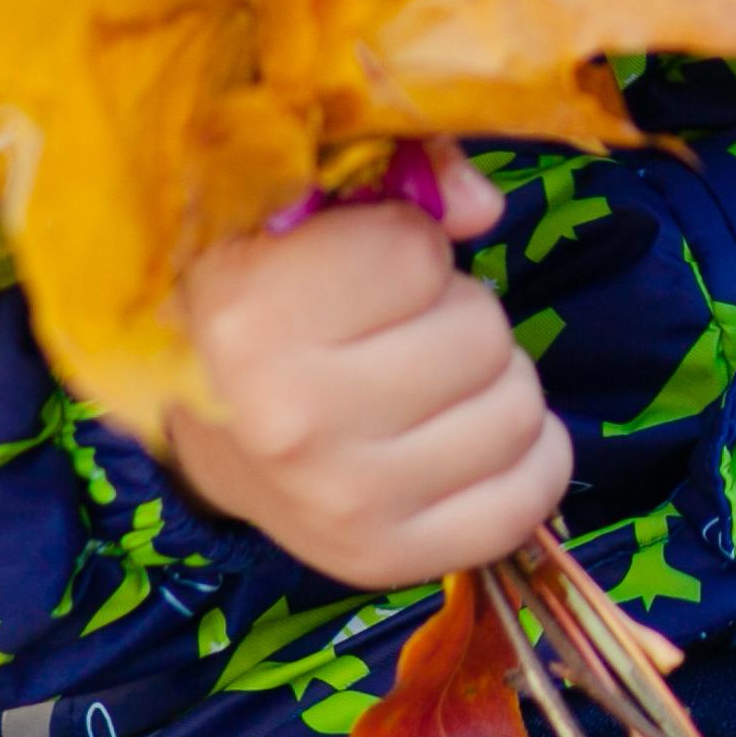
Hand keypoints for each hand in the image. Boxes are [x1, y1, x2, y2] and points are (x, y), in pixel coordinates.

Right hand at [167, 147, 571, 586]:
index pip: (417, 251)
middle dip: (457, 313)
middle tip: (403, 329)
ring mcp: (344, 502)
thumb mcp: (300, 212)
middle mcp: (294, 419)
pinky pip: (525, 497)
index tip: (363, 266)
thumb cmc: (265, 297)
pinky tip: (473, 432)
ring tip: (431, 379)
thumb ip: (397, 177)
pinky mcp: (384, 559)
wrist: (207, 427)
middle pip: (481, 332)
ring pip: (518, 408)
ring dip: (492, 381)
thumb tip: (482, 207)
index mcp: (254, 314)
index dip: (408, 246)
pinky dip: (528, 457)